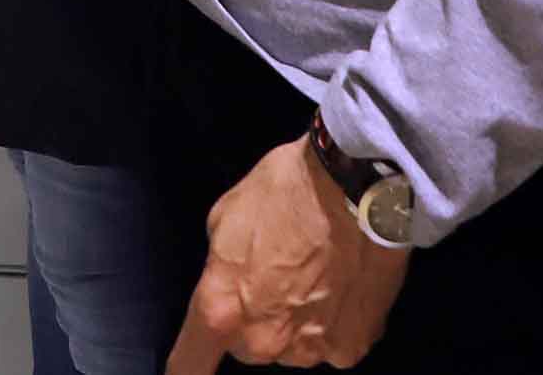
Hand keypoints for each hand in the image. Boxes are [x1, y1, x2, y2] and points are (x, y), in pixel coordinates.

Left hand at [165, 139, 407, 373]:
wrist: (359, 185)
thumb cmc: (286, 190)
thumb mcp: (225, 216)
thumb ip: (222, 267)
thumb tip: (233, 282)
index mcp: (222, 308)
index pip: (190, 364)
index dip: (183, 369)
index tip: (186, 368)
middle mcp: (264, 341)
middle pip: (249, 347)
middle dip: (257, 320)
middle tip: (277, 276)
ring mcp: (311, 350)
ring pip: (294, 347)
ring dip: (299, 323)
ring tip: (318, 274)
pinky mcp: (352, 348)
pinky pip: (334, 343)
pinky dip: (337, 322)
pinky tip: (344, 284)